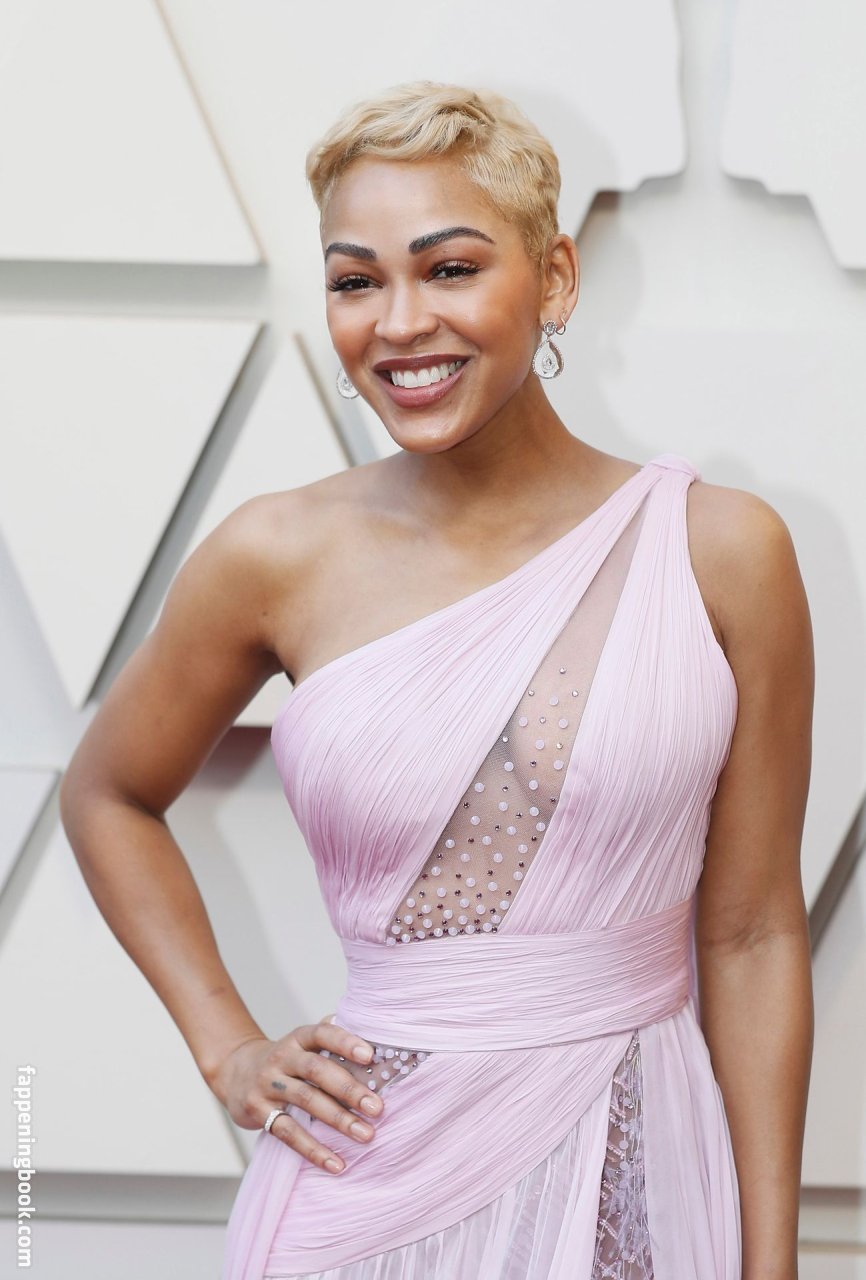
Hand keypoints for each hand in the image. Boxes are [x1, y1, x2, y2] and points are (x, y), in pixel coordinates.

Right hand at [209, 1013, 383, 1174]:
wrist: (236, 1072)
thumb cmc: (285, 1061)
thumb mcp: (302, 1045)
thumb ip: (332, 1041)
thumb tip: (376, 1042)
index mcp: (298, 1038)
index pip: (322, 1034)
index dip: (345, 1042)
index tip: (370, 1055)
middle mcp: (282, 1058)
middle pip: (316, 1070)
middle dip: (349, 1089)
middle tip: (377, 1108)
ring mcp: (268, 1084)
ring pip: (306, 1100)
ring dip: (338, 1120)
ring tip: (365, 1135)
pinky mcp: (258, 1111)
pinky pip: (288, 1132)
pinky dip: (313, 1150)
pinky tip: (335, 1163)